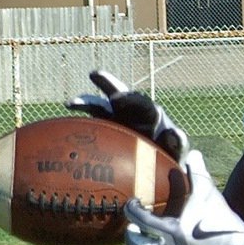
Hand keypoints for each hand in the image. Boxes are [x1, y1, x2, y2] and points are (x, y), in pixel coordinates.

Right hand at [66, 70, 187, 159]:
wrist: (157, 169)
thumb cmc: (170, 156)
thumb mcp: (178, 151)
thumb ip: (178, 143)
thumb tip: (174, 133)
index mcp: (150, 113)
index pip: (141, 102)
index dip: (130, 99)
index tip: (118, 100)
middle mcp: (131, 112)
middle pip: (118, 93)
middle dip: (107, 83)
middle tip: (95, 74)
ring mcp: (115, 121)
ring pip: (100, 108)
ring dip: (86, 104)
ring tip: (70, 103)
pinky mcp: (104, 132)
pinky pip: (91, 126)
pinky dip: (80, 125)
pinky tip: (65, 127)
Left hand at [124, 151, 243, 244]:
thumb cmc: (221, 221)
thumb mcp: (209, 195)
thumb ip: (198, 173)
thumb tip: (193, 153)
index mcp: (172, 230)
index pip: (140, 219)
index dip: (132, 209)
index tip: (133, 203)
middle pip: (135, 244)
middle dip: (131, 234)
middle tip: (133, 226)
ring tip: (136, 242)